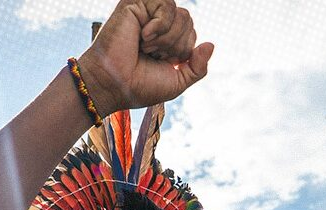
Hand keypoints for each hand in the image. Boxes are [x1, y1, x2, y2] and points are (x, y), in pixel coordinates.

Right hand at [77, 0, 212, 112]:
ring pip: (182, 14)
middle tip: (151, 55)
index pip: (192, 34)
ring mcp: (146, 13)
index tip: (160, 63)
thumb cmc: (139, 86)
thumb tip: (211, 44)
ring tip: (146, 47)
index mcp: (167, 40)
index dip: (183, 52)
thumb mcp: (177, 81)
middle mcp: (157, 24)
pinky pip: (166, 5)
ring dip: (167, 38)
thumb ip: (198, 67)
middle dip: (176, 46)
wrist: (114, 85)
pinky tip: (143, 37)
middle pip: (189, 21)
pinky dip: (160, 26)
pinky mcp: (135, 4)